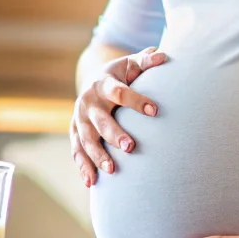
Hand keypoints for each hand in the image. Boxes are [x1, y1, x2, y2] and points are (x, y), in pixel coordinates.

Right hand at [70, 47, 167, 186]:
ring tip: (112, 170)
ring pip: (86, 139)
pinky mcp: (75, 131)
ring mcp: (79, 118)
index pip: (119, 92)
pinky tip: (91, 182)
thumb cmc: (121, 74)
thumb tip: (164, 55)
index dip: (136, 101)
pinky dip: (82, 166)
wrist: (94, 80)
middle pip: (100, 120)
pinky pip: (77, 150)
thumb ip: (147, 60)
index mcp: (103, 83)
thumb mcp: (132, 64)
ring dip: (97, 155)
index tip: (155, 111)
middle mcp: (88, 101)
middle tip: (131, 147)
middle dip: (114, 134)